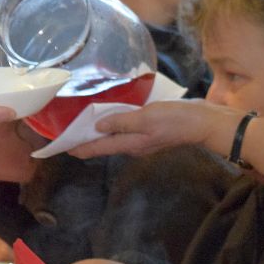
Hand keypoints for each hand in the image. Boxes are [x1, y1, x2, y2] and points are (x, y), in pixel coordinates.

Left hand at [69, 99, 226, 159]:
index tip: (60, 147)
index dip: (79, 147)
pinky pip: (127, 129)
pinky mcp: (151, 130)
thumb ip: (121, 122)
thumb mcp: (146, 118)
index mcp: (130, 144)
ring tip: (84, 123)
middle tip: (68, 131)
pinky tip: (113, 114)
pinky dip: (115, 124)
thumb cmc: (175, 120)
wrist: (203, 122)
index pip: (97, 149)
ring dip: (100, 132)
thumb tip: (97, 128)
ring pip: (115, 137)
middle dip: (86, 140)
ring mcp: (143, 139)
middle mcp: (134, 145)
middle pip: (104, 145)